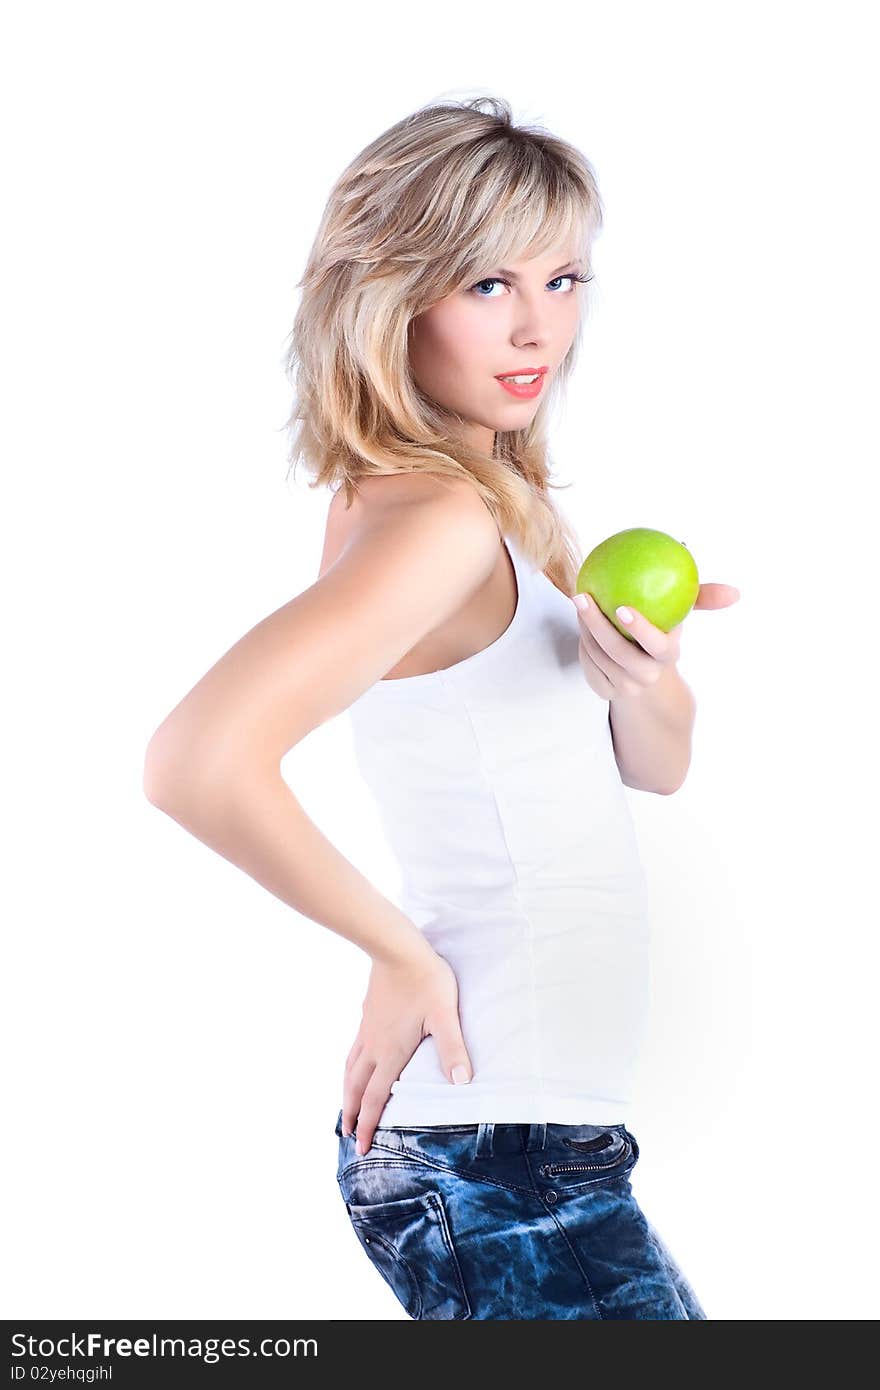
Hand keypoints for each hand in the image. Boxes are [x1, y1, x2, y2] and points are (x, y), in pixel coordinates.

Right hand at [341, 946, 473, 1156]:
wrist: (397, 948)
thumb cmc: (426, 980)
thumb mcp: (445, 1015)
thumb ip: (452, 1049)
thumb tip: (462, 1082)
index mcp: (392, 1052)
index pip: (376, 1097)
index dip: (368, 1124)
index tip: (361, 1146)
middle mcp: (375, 1045)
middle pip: (357, 1088)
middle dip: (352, 1114)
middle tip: (348, 1135)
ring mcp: (368, 1029)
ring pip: (351, 1069)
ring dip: (347, 1092)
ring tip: (345, 1106)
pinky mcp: (367, 1014)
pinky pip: (354, 1049)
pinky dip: (350, 1066)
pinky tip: (356, 1063)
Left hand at [572, 582, 739, 701]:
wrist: (646, 678)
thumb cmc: (664, 635)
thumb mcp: (681, 617)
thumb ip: (704, 599)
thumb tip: (735, 592)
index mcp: (667, 656)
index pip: (656, 645)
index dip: (640, 629)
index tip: (623, 608)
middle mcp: (645, 676)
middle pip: (617, 651)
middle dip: (597, 624)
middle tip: (583, 596)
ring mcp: (623, 686)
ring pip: (597, 655)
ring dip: (585, 628)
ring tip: (581, 601)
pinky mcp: (603, 690)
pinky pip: (587, 663)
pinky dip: (583, 642)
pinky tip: (580, 621)